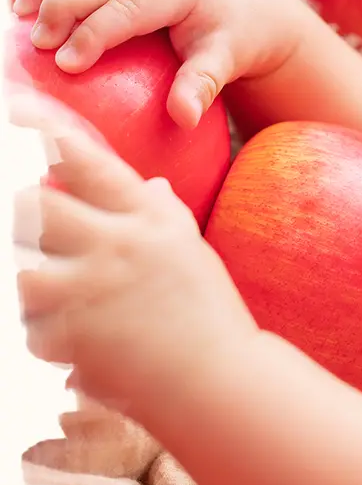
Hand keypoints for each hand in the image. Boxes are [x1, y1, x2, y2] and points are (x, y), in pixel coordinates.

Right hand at [10, 0, 301, 129]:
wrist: (247, 5)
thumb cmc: (234, 39)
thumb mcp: (226, 61)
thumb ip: (203, 85)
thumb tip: (184, 118)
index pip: (128, 7)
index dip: (94, 33)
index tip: (66, 65)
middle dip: (61, 7)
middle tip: (38, 45)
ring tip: (16, 14)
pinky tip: (22, 4)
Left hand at [10, 91, 260, 413]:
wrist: (218, 380)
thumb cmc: (210, 316)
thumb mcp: (191, 253)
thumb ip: (162, 216)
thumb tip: (153, 186)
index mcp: (149, 217)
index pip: (85, 159)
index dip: (41, 128)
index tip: (10, 104)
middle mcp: (117, 244)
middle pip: (33, 205)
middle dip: (24, 213)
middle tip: (32, 226)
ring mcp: (92, 289)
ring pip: (21, 268)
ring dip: (32, 282)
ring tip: (64, 297)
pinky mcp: (72, 335)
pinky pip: (30, 326)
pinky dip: (47, 336)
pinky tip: (81, 344)